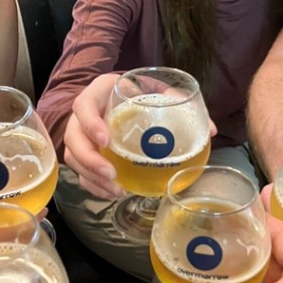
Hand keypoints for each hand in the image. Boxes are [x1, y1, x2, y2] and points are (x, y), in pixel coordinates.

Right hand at [63, 73, 216, 198]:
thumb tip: (210, 131)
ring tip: (115, 189)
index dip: (90, 124)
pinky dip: (93, 185)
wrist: (122, 94)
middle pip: (72, 138)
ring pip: (73, 158)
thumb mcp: (156, 88)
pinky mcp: (84, 152)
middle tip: (112, 174)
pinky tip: (112, 193)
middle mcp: (83, 115)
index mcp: (98, 93)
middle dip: (89, 160)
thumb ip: (179, 103)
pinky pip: (80, 172)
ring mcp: (81, 135)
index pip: (83, 106)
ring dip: (91, 177)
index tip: (107, 140)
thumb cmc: (138, 91)